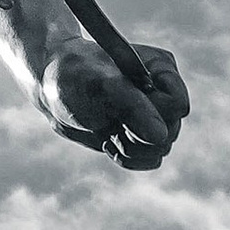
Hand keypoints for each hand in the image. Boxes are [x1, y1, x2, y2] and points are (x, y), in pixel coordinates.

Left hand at [41, 39, 188, 170]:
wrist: (52, 90)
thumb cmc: (73, 76)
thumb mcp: (100, 86)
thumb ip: (133, 107)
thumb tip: (161, 137)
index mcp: (160, 68)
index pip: (177, 105)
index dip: (152, 113)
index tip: (123, 105)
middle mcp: (162, 91)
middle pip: (171, 131)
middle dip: (137, 132)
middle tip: (110, 117)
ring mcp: (154, 115)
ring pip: (161, 149)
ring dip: (129, 145)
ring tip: (106, 125)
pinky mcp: (142, 136)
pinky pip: (150, 161)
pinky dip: (126, 157)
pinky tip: (108, 140)